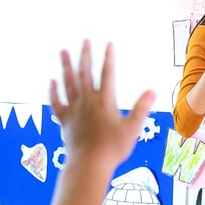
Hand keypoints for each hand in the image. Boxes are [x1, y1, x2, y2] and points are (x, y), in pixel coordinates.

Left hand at [49, 41, 155, 171]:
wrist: (89, 164)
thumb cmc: (113, 148)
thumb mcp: (133, 129)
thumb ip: (141, 108)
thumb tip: (152, 91)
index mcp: (104, 102)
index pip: (107, 74)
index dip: (108, 58)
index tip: (108, 43)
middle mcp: (87, 102)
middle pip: (85, 74)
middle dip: (85, 56)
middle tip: (84, 41)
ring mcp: (74, 110)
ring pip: (68, 83)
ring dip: (66, 66)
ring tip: (63, 52)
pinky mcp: (65, 121)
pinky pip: (57, 103)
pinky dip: (53, 91)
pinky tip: (52, 81)